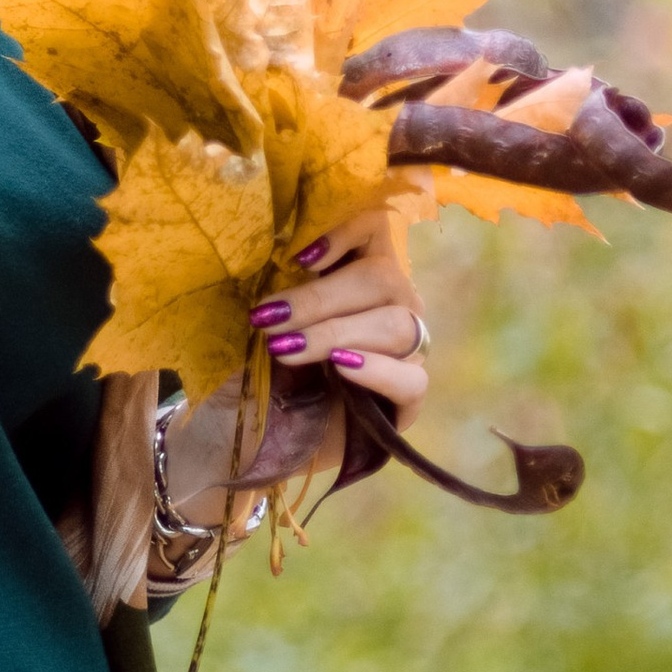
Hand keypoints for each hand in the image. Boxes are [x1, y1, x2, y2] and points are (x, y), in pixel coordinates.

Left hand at [251, 199, 428, 412]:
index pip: (377, 230)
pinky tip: (341, 367)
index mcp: (359, 277)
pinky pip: (412, 380)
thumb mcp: (260, 326)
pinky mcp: (406, 403)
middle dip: (320, 297)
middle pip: (384, 279)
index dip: (347, 232)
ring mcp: (406, 356)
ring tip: (287, 349)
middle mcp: (392, 308)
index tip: (298, 259)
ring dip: (337, 332)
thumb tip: (268, 264)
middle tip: (268, 319)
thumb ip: (276, 294)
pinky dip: (377, 369)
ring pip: (399, 325)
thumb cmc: (260, 376)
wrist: (259, 442)